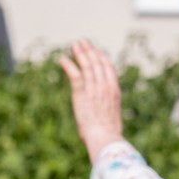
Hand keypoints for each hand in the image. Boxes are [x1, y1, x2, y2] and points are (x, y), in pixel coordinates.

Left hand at [57, 40, 126, 159]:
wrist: (105, 137)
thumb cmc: (108, 134)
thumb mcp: (112, 117)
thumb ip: (108, 108)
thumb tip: (106, 112)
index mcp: (114, 91)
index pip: (109, 69)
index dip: (102, 57)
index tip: (97, 50)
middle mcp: (105, 87)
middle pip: (98, 63)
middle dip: (90, 51)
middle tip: (83, 42)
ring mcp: (94, 89)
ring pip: (87, 66)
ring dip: (80, 54)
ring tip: (74, 45)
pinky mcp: (82, 94)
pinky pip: (75, 76)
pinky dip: (69, 66)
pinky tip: (63, 59)